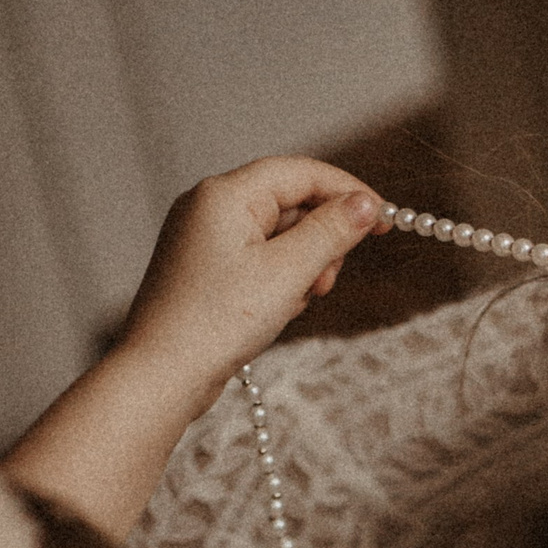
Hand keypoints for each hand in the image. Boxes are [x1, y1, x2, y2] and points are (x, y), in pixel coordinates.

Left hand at [118, 157, 388, 420]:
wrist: (163, 374)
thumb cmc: (217, 323)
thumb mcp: (288, 274)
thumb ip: (331, 233)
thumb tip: (366, 204)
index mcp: (226, 193)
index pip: (300, 172)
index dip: (347, 191)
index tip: (384, 218)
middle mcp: (209, 205)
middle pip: (288, 203)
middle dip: (320, 240)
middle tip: (325, 283)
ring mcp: (202, 237)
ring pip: (275, 235)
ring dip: (301, 265)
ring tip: (296, 303)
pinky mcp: (203, 269)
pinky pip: (256, 259)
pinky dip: (278, 279)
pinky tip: (276, 311)